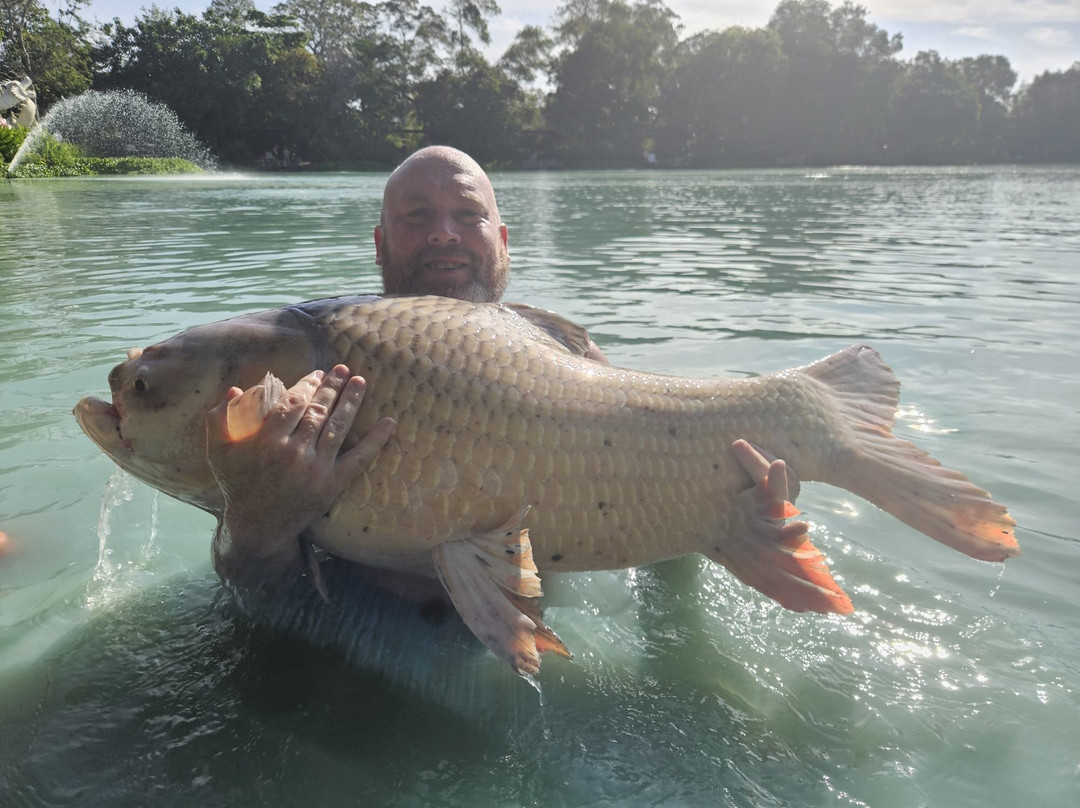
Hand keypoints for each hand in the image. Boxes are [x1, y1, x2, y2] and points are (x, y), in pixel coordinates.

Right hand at [205, 364, 394, 593]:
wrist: (257, 527)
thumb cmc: (237, 484)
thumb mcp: (219, 452)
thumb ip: (219, 419)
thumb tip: (234, 389)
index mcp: (267, 440)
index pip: (293, 402)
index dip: (308, 384)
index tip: (317, 373)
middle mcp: (293, 452)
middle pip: (318, 410)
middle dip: (332, 387)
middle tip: (343, 370)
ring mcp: (316, 469)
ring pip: (338, 427)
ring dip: (351, 401)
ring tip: (360, 382)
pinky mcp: (332, 485)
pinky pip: (359, 459)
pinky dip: (376, 440)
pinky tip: (389, 422)